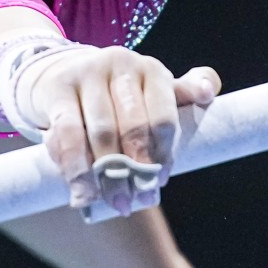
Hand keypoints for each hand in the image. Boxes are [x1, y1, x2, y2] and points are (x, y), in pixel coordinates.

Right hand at [23, 46, 219, 215]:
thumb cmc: (115, 93)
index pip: (163, 116)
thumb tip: (209, 92)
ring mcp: (87, 74)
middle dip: (137, 169)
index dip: (164, 154)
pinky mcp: (57, 89)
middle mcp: (120, 64)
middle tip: (137, 200)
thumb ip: (181, 94)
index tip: (159, 182)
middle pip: (133, 125)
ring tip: (115, 202)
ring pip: (101, 132)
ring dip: (108, 175)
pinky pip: (67, 133)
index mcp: (151, 70)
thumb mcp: (150, 89)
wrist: (61, 74)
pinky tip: (82, 192)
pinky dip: (75, 168)